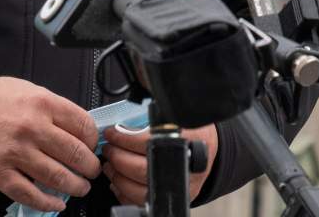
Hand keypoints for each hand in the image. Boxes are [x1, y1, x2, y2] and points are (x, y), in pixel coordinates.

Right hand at [0, 76, 101, 211]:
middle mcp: (32, 128)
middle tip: (91, 170)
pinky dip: (48, 203)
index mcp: (43, 104)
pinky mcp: (0, 173)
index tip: (93, 146)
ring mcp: (16, 153)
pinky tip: (57, 203)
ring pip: (58, 178)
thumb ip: (54, 109)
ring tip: (79, 186)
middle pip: (75, 154)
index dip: (93, 140)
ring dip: (75, 186)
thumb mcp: (29, 91)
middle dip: (89, 167)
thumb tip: (80, 130)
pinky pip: (31, 195)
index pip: (83, 126)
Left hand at [101, 123, 217, 206]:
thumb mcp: (175, 115)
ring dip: (118, 177)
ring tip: (110, 164)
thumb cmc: (189, 130)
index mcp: (185, 140)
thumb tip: (123, 115)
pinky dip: (126, 194)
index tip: (111, 133)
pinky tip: (119, 181)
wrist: (210, 148)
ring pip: (140, 190)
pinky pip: (144, 203)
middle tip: (108, 148)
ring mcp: (180, 186)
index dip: (124, 138)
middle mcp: (184, 167)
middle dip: (118, 158)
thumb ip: (153, 115)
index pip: (147, 142)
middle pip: (142, 169)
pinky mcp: (175, 198)